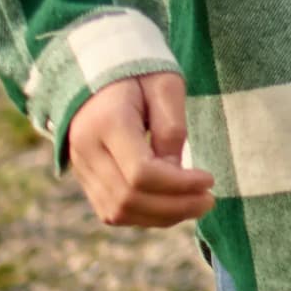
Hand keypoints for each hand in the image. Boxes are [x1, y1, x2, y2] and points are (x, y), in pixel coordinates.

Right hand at [68, 73, 212, 226]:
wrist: (97, 72)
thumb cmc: (139, 75)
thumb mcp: (165, 87)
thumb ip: (171, 129)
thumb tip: (176, 173)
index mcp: (106, 124)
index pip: (141, 172)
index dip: (178, 184)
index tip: (209, 180)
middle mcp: (86, 152)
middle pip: (127, 198)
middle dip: (173, 206)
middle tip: (209, 201)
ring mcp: (81, 169)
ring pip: (117, 211)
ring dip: (160, 217)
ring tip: (195, 206)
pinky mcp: (84, 179)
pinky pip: (111, 211)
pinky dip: (143, 216)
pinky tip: (171, 207)